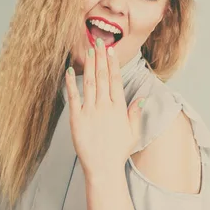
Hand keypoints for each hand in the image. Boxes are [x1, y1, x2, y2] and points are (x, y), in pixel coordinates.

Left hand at [64, 38, 145, 178]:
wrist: (103, 167)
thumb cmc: (119, 152)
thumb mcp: (132, 133)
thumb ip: (135, 113)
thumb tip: (141, 98)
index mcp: (118, 108)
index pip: (115, 80)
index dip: (112, 64)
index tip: (110, 51)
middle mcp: (104, 107)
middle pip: (102, 77)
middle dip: (100, 58)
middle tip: (98, 42)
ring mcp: (89, 112)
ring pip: (89, 83)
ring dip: (88, 65)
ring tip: (87, 51)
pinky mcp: (76, 119)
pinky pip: (73, 97)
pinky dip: (70, 83)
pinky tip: (69, 70)